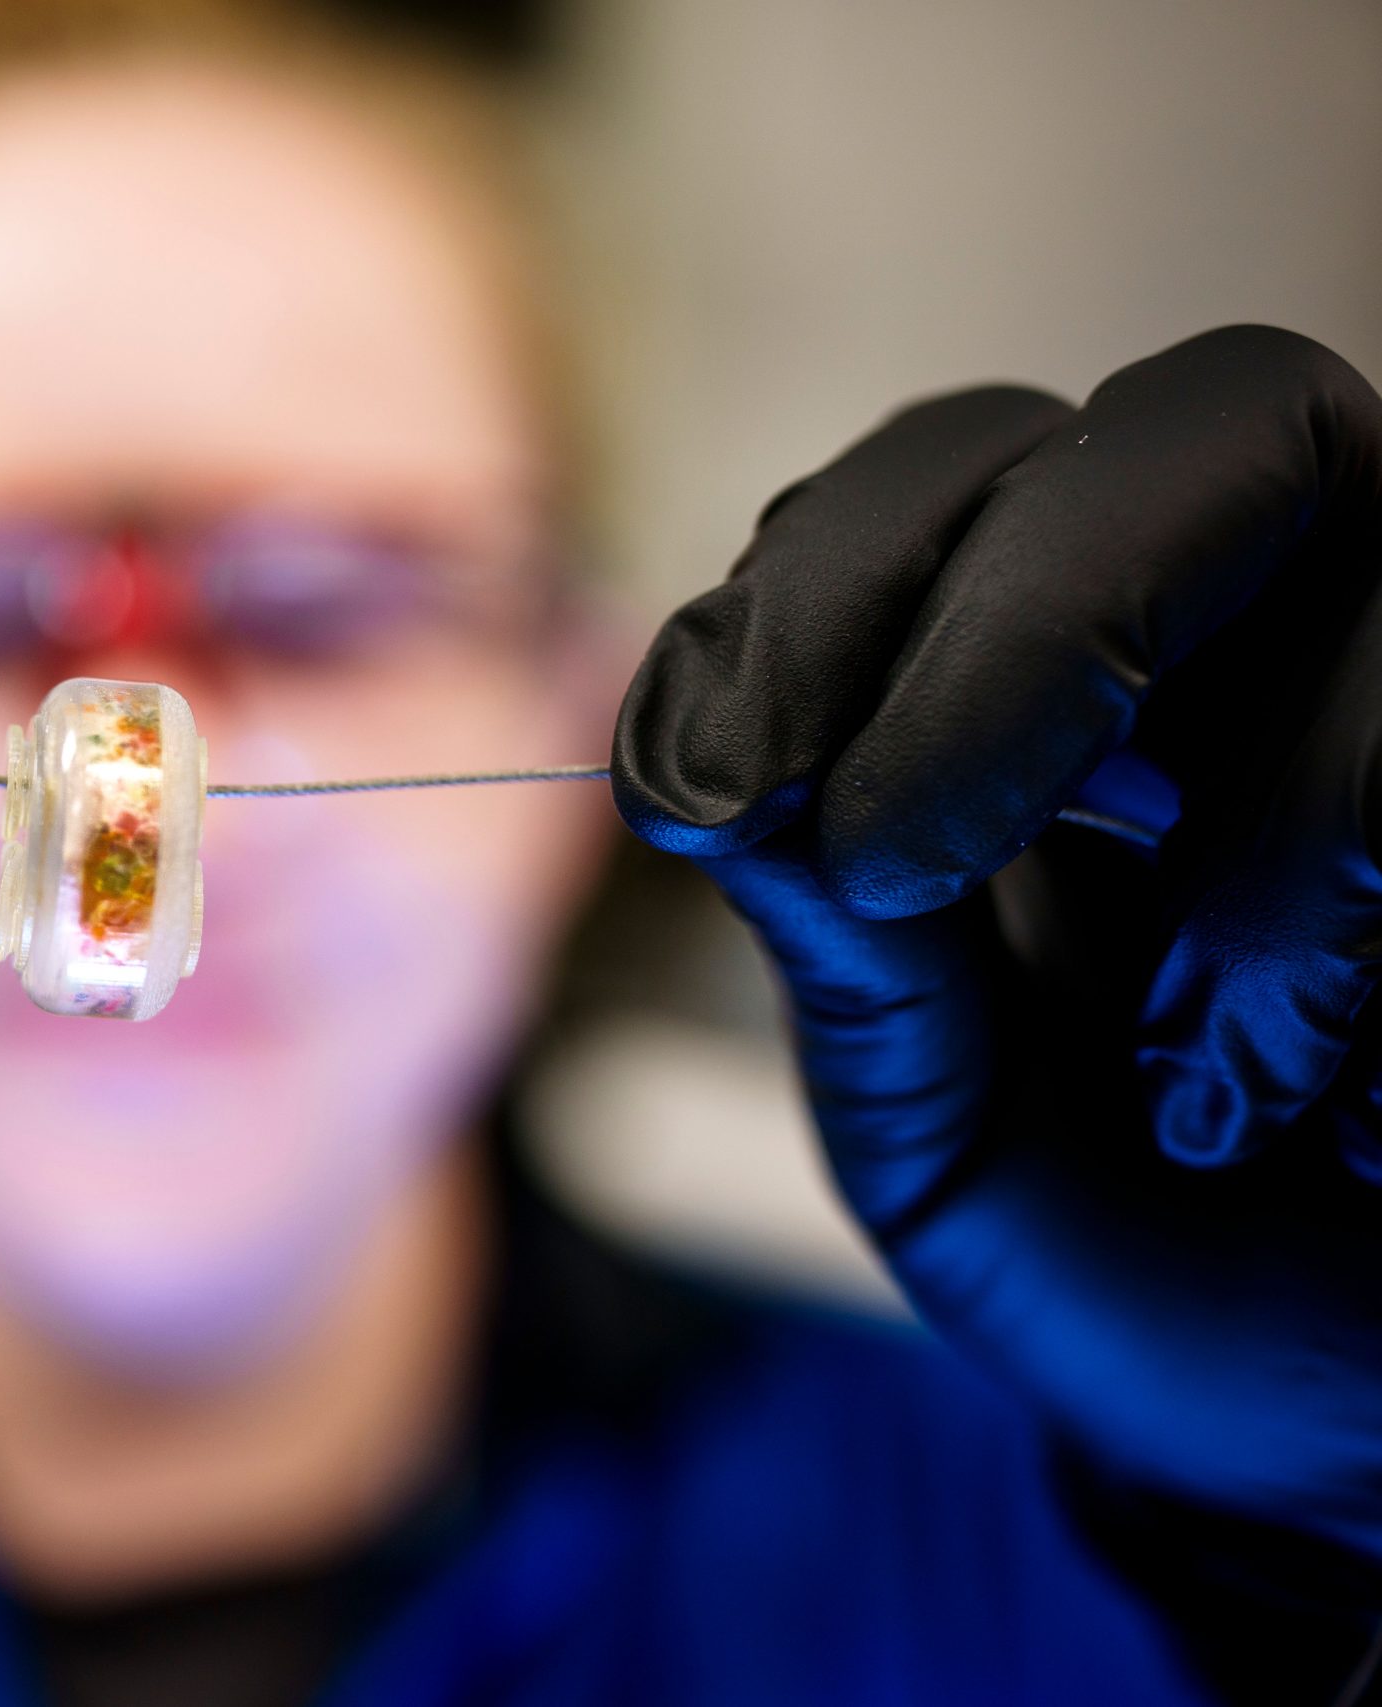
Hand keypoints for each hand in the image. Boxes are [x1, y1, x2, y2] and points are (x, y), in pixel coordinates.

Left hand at [614, 329, 1381, 1610]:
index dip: (816, 591)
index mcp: (1068, 671)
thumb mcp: (932, 1117)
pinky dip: (1324, 908)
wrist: (1332, 1429)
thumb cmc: (1133, 1247)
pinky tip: (1280, 1088)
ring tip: (1172, 1062)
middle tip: (890, 844)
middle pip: (1185, 428)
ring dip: (1220, 822)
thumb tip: (715, 770)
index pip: (943, 486)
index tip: (700, 783)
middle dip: (1009, 629)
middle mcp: (1273, 623)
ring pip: (1354, 532)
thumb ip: (844, 944)